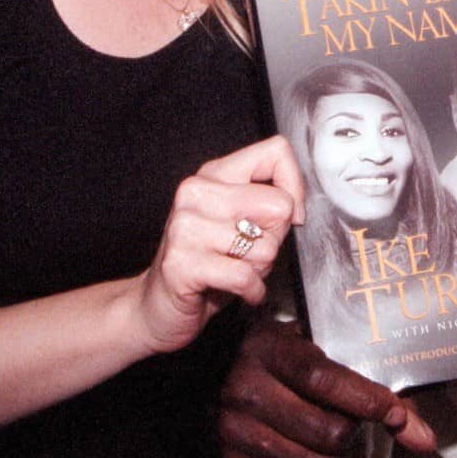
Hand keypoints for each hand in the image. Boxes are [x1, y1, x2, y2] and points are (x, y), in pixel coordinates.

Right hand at [133, 135, 304, 355]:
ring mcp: (185, 227)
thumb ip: (266, 204)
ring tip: (235, 270)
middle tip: (251, 253)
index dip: (294, 187)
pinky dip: (252, 291)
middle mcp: (195, 192)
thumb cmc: (208, 264)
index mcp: (213, 173)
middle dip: (275, 238)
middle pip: (278, 205)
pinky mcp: (181, 263)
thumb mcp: (239, 222)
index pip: (274, 152)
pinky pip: (245, 277)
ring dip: (260, 269)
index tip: (289, 215)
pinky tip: (239, 291)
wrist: (159, 305)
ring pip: (265, 247)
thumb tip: (297, 208)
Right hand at [218, 317, 434, 457]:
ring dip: (338, 457)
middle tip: (347, 417)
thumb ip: (364, 383)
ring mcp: (236, 432)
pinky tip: (311, 455)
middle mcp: (247, 391)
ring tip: (328, 435)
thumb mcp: (309, 349)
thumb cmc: (272, 357)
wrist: (205, 372)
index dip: (369, 401)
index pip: (326, 381)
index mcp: (269, 352)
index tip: (395, 413)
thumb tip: (422, 436)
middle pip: (330, 432)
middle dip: (352, 429)